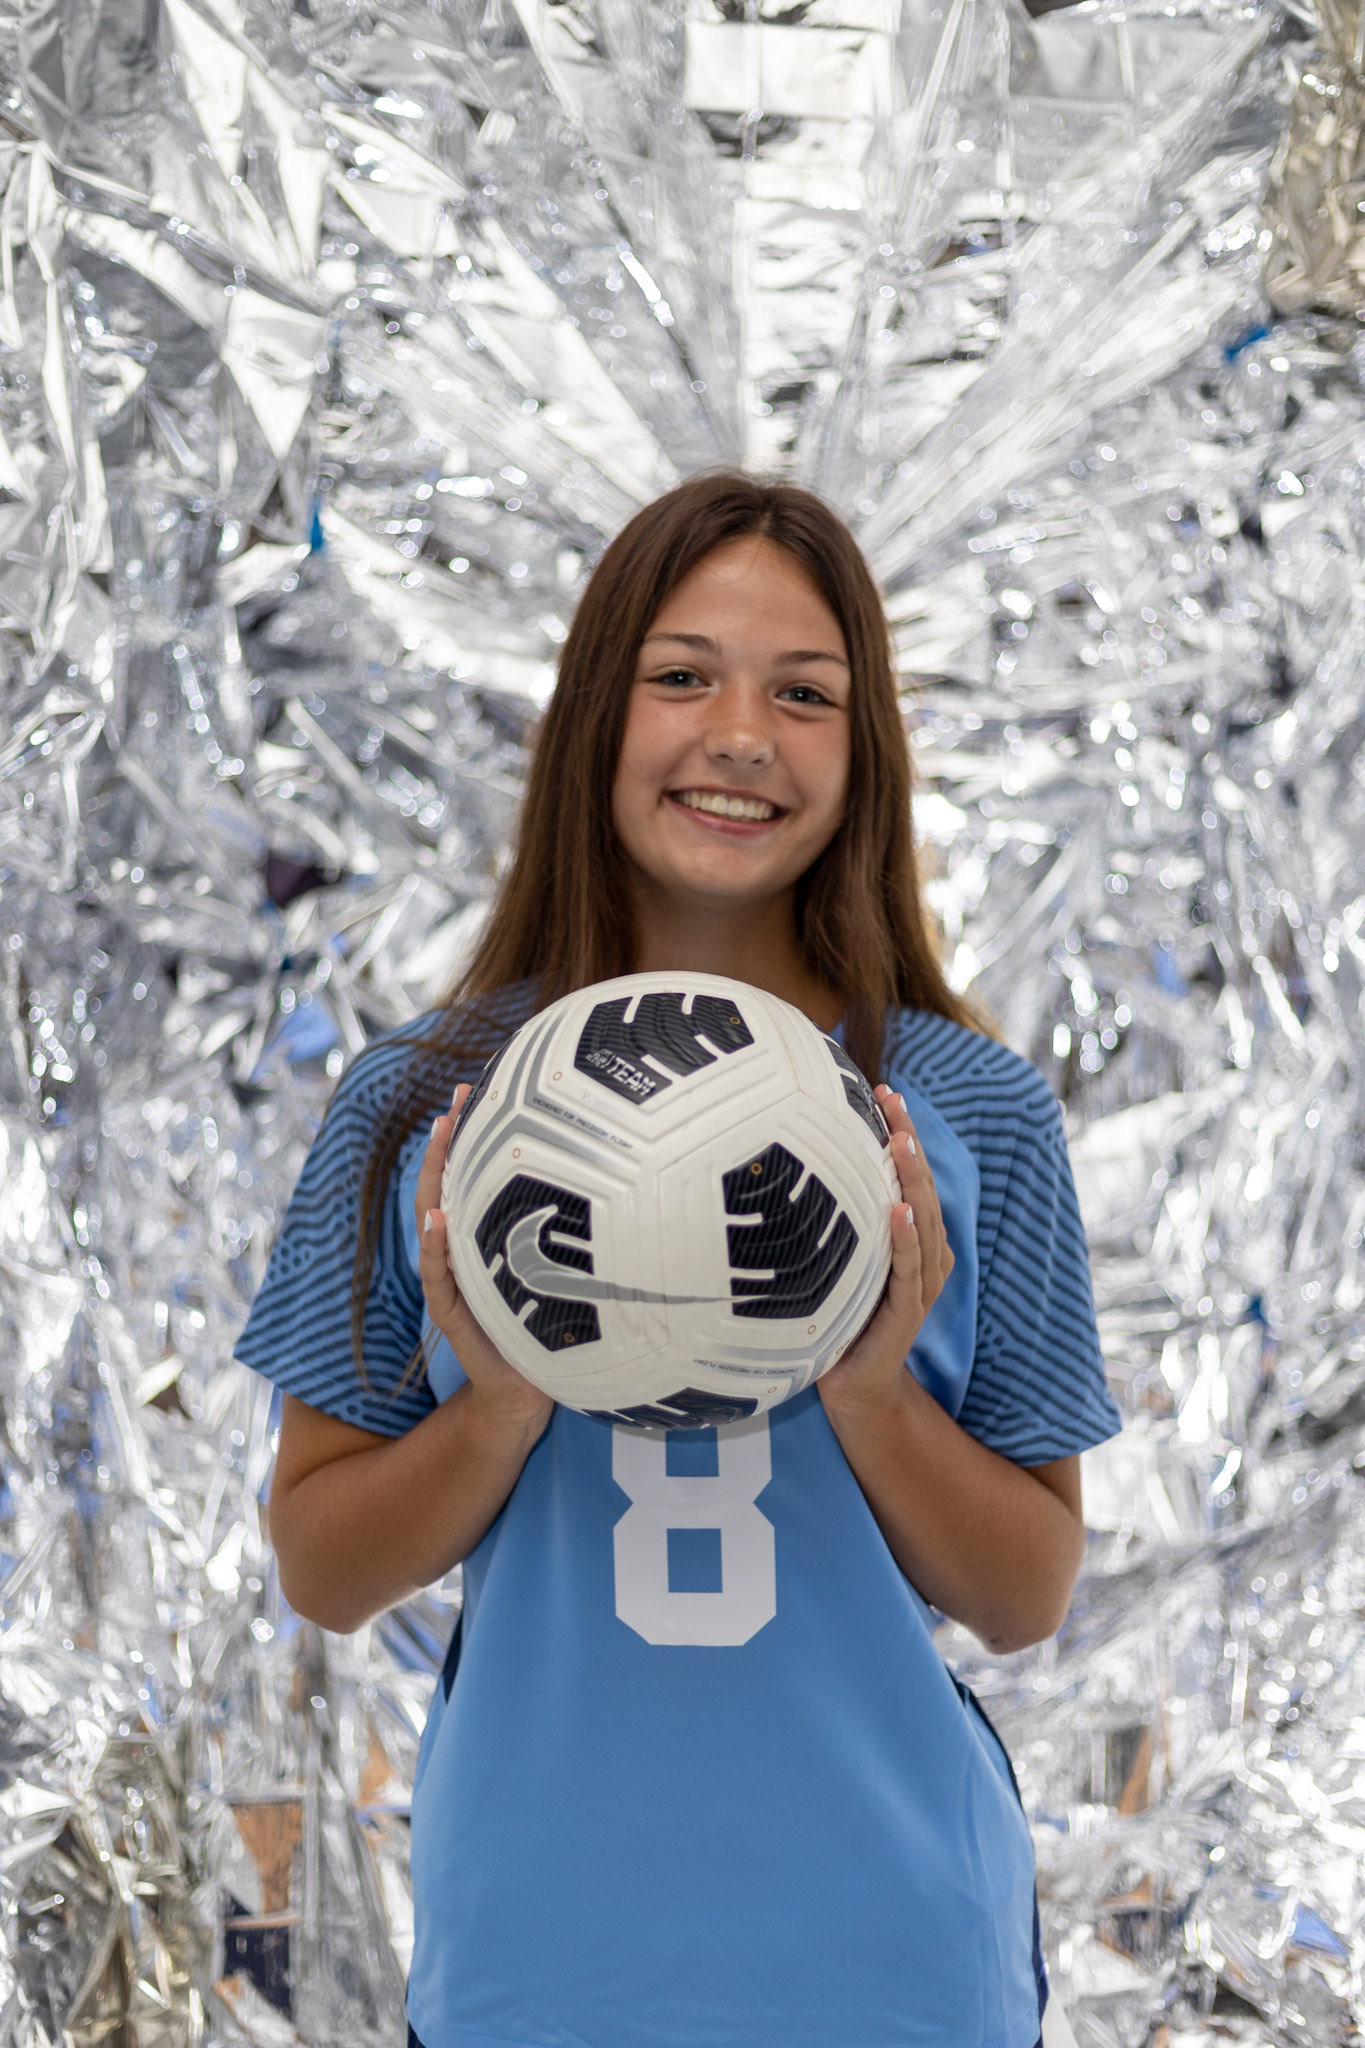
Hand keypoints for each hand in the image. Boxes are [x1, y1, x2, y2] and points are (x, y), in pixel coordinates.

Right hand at [416, 1083, 554, 1431]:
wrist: (531, 1391)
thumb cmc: (553, 1324)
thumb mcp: (564, 1269)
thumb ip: (573, 1229)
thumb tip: (623, 1176)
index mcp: (484, 1236)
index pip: (472, 1175)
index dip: (472, 1132)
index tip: (480, 1085)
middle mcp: (462, 1251)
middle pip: (446, 1185)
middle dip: (449, 1141)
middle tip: (459, 1098)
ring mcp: (453, 1280)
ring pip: (434, 1221)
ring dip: (435, 1180)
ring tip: (441, 1139)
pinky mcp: (456, 1314)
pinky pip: (439, 1277)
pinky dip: (434, 1248)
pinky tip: (437, 1220)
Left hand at [816, 1085, 953, 1419]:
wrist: (853, 1389)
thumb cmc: (839, 1319)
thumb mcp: (831, 1262)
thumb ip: (828, 1225)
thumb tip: (778, 1170)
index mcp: (908, 1238)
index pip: (908, 1174)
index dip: (901, 1132)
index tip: (883, 1091)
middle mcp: (923, 1253)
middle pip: (921, 1185)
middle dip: (908, 1140)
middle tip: (891, 1098)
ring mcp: (920, 1282)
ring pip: (923, 1218)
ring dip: (912, 1179)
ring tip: (900, 1142)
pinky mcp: (908, 1311)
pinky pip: (910, 1268)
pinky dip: (907, 1238)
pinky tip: (899, 1210)